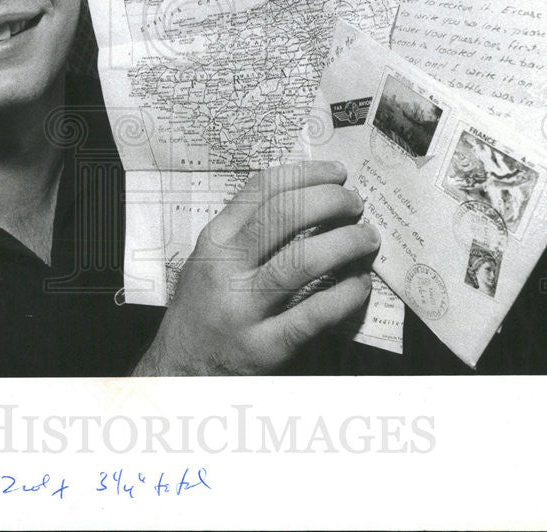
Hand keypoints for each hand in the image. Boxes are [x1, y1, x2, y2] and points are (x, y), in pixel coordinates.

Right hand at [132, 161, 378, 374]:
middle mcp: (224, 270)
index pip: (261, 190)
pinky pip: (315, 314)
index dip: (306, 173)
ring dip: (345, 243)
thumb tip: (307, 197)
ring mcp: (244, 309)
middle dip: (330, 201)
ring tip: (367, 239)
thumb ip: (245, 232)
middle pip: (285, 216)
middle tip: (355, 204)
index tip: (335, 173)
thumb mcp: (209, 261)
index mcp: (213, 242)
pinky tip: (360, 285)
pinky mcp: (265, 347)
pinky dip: (346, 295)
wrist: (179, 372)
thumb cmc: (202, 311)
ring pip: (303, 261)